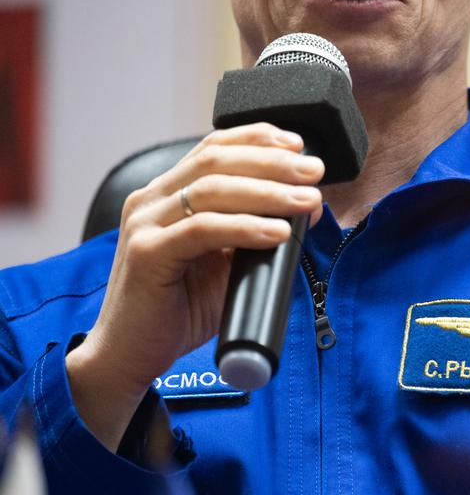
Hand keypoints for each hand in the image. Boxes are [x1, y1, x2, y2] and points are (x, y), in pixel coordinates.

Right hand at [66, 123, 323, 449]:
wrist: (129, 356)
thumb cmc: (178, 311)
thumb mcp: (224, 265)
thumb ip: (253, 234)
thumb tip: (304, 207)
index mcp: (167, 194)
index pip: (212, 147)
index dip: (257, 138)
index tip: (299, 145)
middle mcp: (151, 200)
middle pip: (216, 160)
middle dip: (272, 162)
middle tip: (315, 171)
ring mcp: (145, 224)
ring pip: (211, 190)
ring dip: (267, 191)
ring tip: (307, 200)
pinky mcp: (147, 254)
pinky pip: (202, 230)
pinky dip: (245, 227)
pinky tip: (278, 232)